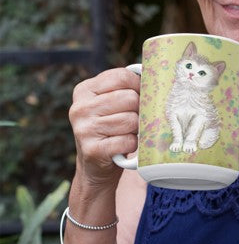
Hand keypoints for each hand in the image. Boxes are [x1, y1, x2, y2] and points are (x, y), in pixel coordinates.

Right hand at [69, 69, 139, 185]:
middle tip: (136, 120)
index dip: (139, 86)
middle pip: (129, 98)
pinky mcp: (92, 149)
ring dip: (136, 129)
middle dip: (139, 110)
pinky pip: (128, 140)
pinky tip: (125, 145)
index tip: (142, 96)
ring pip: (131, 120)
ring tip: (128, 133)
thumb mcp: (110, 104)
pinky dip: (133, 144)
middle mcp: (80, 108)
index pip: (121, 77)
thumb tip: (154, 76)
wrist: (95, 168)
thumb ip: (124, 88)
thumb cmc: (111, 130)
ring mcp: (84, 129)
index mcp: (84, 90)